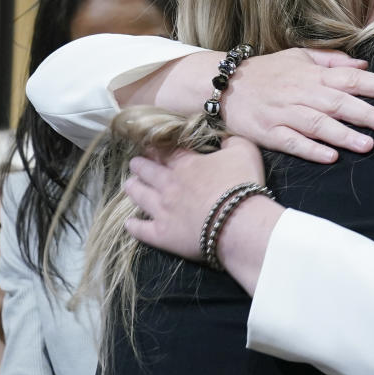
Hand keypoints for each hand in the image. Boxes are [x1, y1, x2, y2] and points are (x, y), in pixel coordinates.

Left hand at [124, 137, 267, 261]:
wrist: (238, 222)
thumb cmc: (242, 184)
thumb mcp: (244, 151)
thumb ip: (232, 141)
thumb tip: (224, 140)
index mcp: (187, 165)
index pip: (166, 152)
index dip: (156, 148)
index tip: (148, 145)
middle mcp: (169, 185)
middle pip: (148, 172)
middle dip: (140, 166)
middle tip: (135, 163)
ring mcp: (163, 210)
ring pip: (140, 196)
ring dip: (133, 189)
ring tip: (129, 185)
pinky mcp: (163, 234)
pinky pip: (142, 230)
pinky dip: (133, 226)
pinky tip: (129, 223)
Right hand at [224, 48, 373, 163]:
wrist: (223, 84)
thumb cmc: (267, 72)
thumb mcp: (298, 56)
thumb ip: (332, 61)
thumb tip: (364, 66)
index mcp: (312, 75)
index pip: (351, 78)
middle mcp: (301, 93)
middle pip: (339, 103)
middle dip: (368, 114)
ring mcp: (284, 113)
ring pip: (318, 124)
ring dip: (344, 135)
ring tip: (368, 145)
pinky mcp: (268, 132)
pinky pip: (292, 142)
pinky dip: (311, 150)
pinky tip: (330, 157)